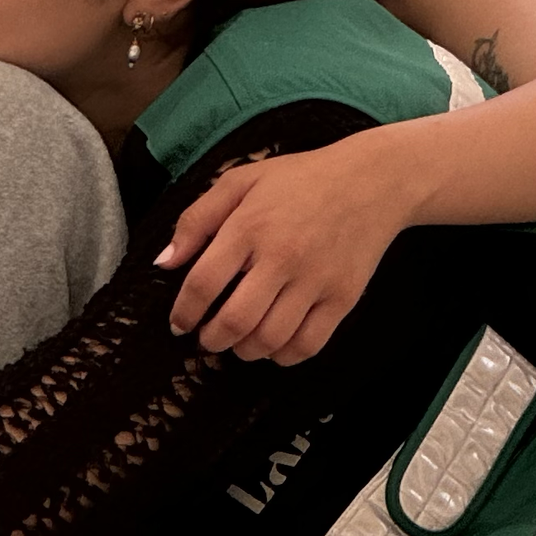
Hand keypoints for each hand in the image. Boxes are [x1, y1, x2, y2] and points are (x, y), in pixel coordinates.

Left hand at [158, 140, 416, 364]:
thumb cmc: (300, 179)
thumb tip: (164, 263)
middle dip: (211, 340)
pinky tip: (272, 344)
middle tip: (206, 339)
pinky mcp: (343, 298)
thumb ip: (196, 220)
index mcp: (250, 225)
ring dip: (244, 350)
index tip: (179, 322)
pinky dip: (283, 356)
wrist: (371, 181)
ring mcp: (316, 280)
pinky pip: (307, 345)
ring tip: (237, 342)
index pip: (203, 283)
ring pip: (270, 339)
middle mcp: (282, 256)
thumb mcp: (240, 181)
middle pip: (235, 321)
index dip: (184, 312)